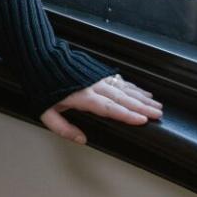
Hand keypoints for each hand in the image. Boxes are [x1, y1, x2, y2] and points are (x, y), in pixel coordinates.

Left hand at [39, 73, 163, 145]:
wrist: (39, 57)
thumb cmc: (41, 85)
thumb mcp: (45, 111)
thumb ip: (63, 127)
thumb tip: (81, 140)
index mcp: (83, 96)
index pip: (109, 108)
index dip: (127, 114)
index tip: (143, 120)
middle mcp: (94, 86)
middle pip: (122, 98)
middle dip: (142, 107)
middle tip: (158, 114)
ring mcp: (97, 77)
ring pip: (124, 88)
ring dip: (141, 97)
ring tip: (156, 104)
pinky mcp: (98, 72)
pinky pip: (119, 80)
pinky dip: (132, 86)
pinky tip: (142, 91)